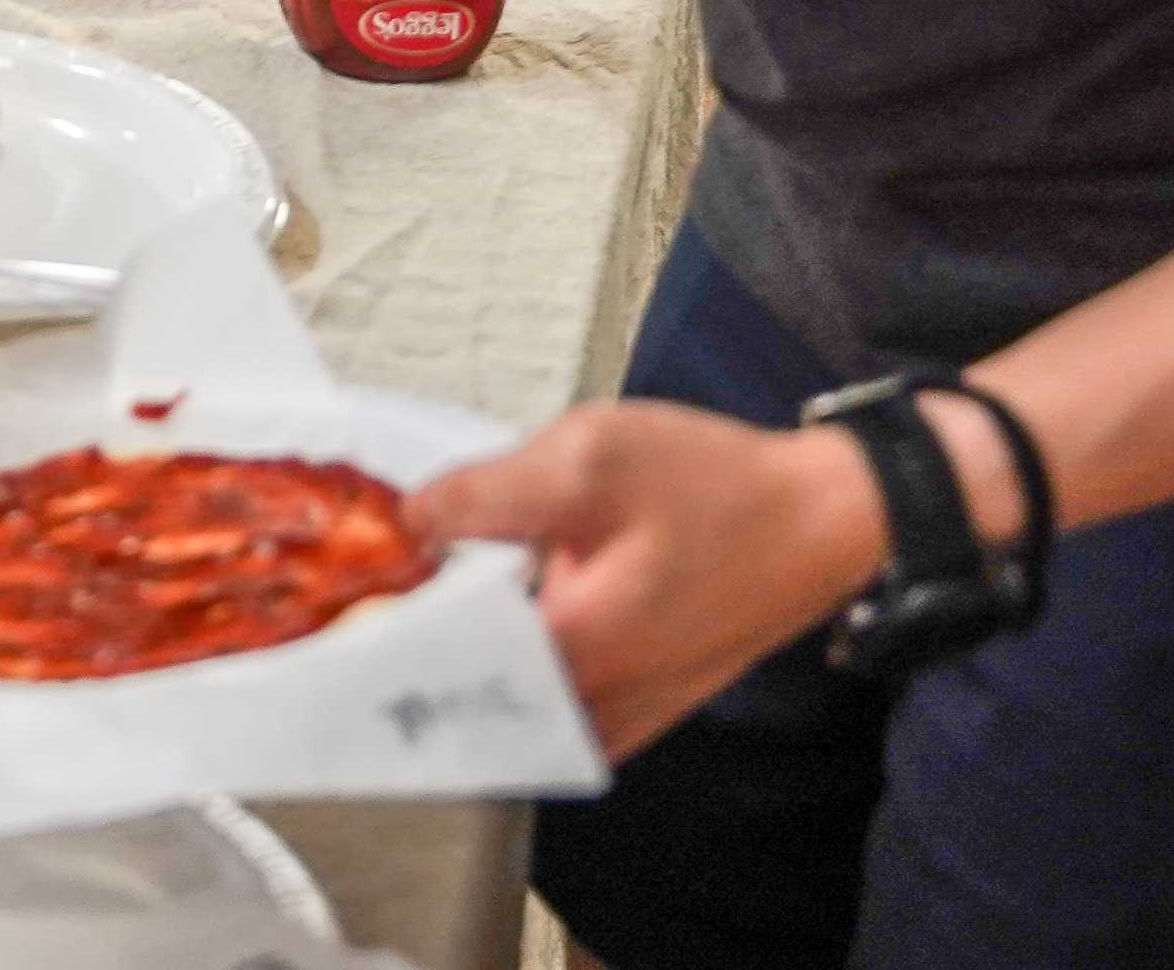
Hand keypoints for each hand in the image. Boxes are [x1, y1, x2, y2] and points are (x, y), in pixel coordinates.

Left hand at [411, 400, 892, 757]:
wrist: (828, 522)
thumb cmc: (720, 488)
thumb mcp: (589, 457)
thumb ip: (484, 493)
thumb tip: (406, 520)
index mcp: (568, 654)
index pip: (432, 661)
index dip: (382, 613)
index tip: (345, 579)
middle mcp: (589, 708)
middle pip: (462, 684)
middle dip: (418, 631)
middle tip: (386, 573)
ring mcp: (618, 715)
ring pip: (505, 692)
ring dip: (466, 643)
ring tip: (437, 580)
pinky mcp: (638, 702)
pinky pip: (551, 696)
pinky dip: (516, 656)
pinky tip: (504, 597)